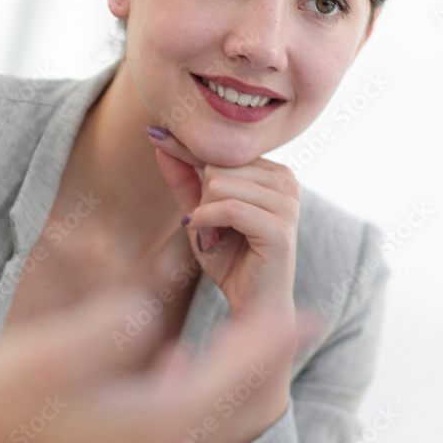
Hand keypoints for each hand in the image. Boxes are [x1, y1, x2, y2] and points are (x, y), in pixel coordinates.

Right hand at [0, 287, 302, 442]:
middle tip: (300, 319)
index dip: (270, 341)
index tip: (308, 315)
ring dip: (231, 363)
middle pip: (227, 387)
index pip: (231, 374)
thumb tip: (144, 311)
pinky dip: (192, 382)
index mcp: (152, 421)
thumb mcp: (43, 364)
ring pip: (204, 399)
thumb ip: (102, 334)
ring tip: (253, 332)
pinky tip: (180, 363)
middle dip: (263, 350)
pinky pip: (173, 413)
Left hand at [145, 126, 305, 442]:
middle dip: (201, 198)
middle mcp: (287, 181)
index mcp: (275, 173)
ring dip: (204, 214)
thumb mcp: (201, 214)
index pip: (225, 149)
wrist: (252, 308)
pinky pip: (228, 208)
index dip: (188, 146)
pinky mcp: (279, 227)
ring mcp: (288, 203)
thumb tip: (159, 138)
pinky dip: (208, 222)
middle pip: (220, 165)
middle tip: (208, 230)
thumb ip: (185, 178)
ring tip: (214, 239)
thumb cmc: (231, 262)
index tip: (155, 134)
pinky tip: (208, 241)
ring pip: (221, 184)